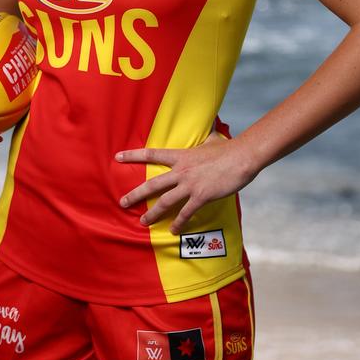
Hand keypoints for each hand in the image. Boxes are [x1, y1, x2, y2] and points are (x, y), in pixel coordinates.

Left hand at [116, 131, 256, 234]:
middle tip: (122, 202)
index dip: (133, 155)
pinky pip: (185, 213)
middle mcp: (181, 171)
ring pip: (164, 201)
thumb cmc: (228, 148)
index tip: (117, 157)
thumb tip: (210, 129)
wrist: (242, 157)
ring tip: (143, 222)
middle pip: (152, 184)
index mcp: (181, 156)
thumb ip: (206, 138)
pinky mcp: (201, 196)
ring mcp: (190, 184)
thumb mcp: (212, 139)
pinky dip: (178, 222)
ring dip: (152, 213)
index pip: (151, 154)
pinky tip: (173, 230)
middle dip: (135, 194)